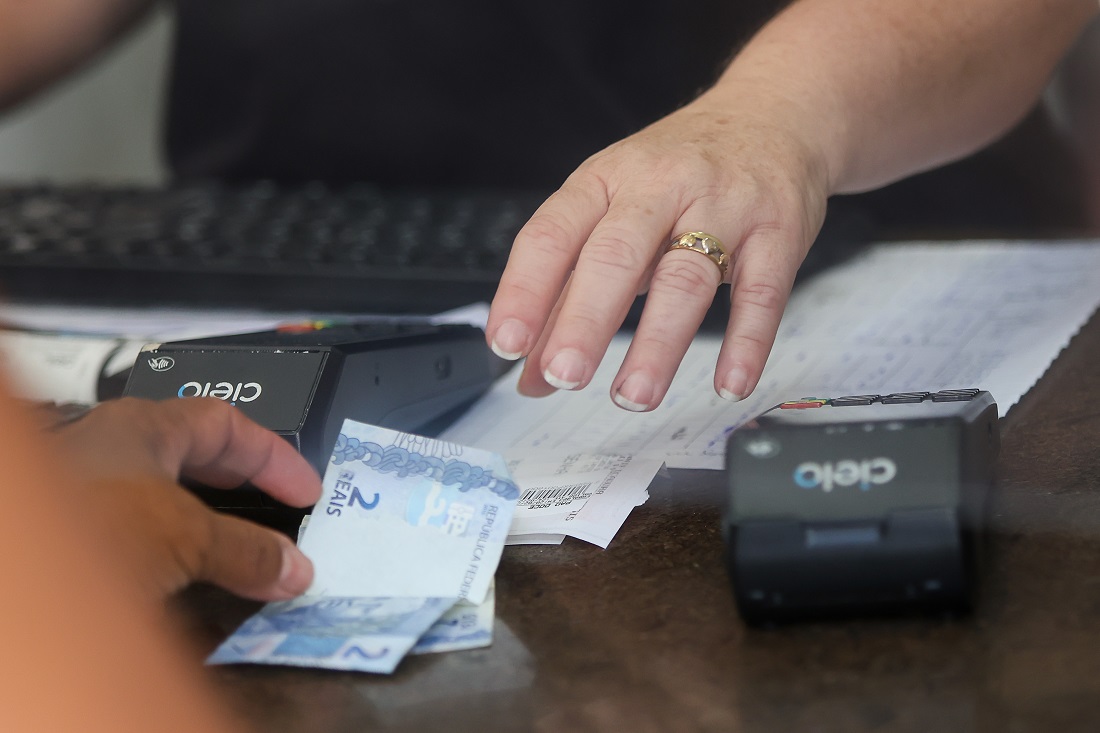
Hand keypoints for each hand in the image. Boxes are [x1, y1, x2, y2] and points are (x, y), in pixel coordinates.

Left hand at [50, 397, 321, 601]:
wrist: (19, 585)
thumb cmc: (83, 528)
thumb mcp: (187, 536)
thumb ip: (247, 549)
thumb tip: (290, 567)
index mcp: (143, 425)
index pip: (229, 424)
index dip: (276, 456)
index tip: (305, 490)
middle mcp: (114, 449)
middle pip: (198, 456)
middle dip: (244, 484)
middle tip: (281, 510)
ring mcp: (94, 490)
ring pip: (171, 494)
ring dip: (212, 519)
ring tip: (243, 546)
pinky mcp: (82, 534)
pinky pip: (148, 531)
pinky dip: (181, 549)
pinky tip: (193, 573)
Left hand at [486, 90, 828, 410]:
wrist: (774, 114)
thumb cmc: (678, 174)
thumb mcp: (612, 213)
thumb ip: (567, 296)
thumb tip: (529, 376)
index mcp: (604, 181)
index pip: (551, 234)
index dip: (524, 289)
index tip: (505, 343)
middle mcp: (659, 187)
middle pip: (615, 256)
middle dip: (585, 320)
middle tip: (564, 376)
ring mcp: (723, 206)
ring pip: (685, 278)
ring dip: (658, 344)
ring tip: (633, 396)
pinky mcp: (777, 231)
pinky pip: (761, 292)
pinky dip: (746, 342)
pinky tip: (729, 385)